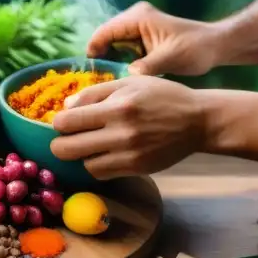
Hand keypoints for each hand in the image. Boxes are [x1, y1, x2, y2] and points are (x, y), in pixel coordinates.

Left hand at [49, 75, 207, 179]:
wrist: (198, 120)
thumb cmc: (162, 96)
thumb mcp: (130, 84)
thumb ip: (95, 93)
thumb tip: (66, 107)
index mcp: (117, 107)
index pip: (67, 122)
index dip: (58, 123)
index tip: (64, 121)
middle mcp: (121, 133)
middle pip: (67, 149)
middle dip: (60, 144)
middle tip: (66, 138)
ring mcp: (129, 154)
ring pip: (84, 164)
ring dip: (82, 156)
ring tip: (90, 145)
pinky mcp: (137, 168)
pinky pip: (102, 173)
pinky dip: (97, 165)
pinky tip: (104, 154)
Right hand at [87, 1, 224, 76]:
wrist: (214, 46)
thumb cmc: (196, 48)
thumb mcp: (172, 58)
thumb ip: (149, 65)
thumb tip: (128, 75)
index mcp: (138, 17)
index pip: (104, 32)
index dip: (93, 52)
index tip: (91, 74)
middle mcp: (133, 19)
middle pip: (104, 39)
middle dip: (99, 60)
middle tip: (96, 83)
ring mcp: (136, 28)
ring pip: (110, 46)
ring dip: (108, 63)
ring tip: (106, 84)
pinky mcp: (140, 39)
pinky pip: (120, 51)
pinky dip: (118, 64)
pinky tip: (120, 80)